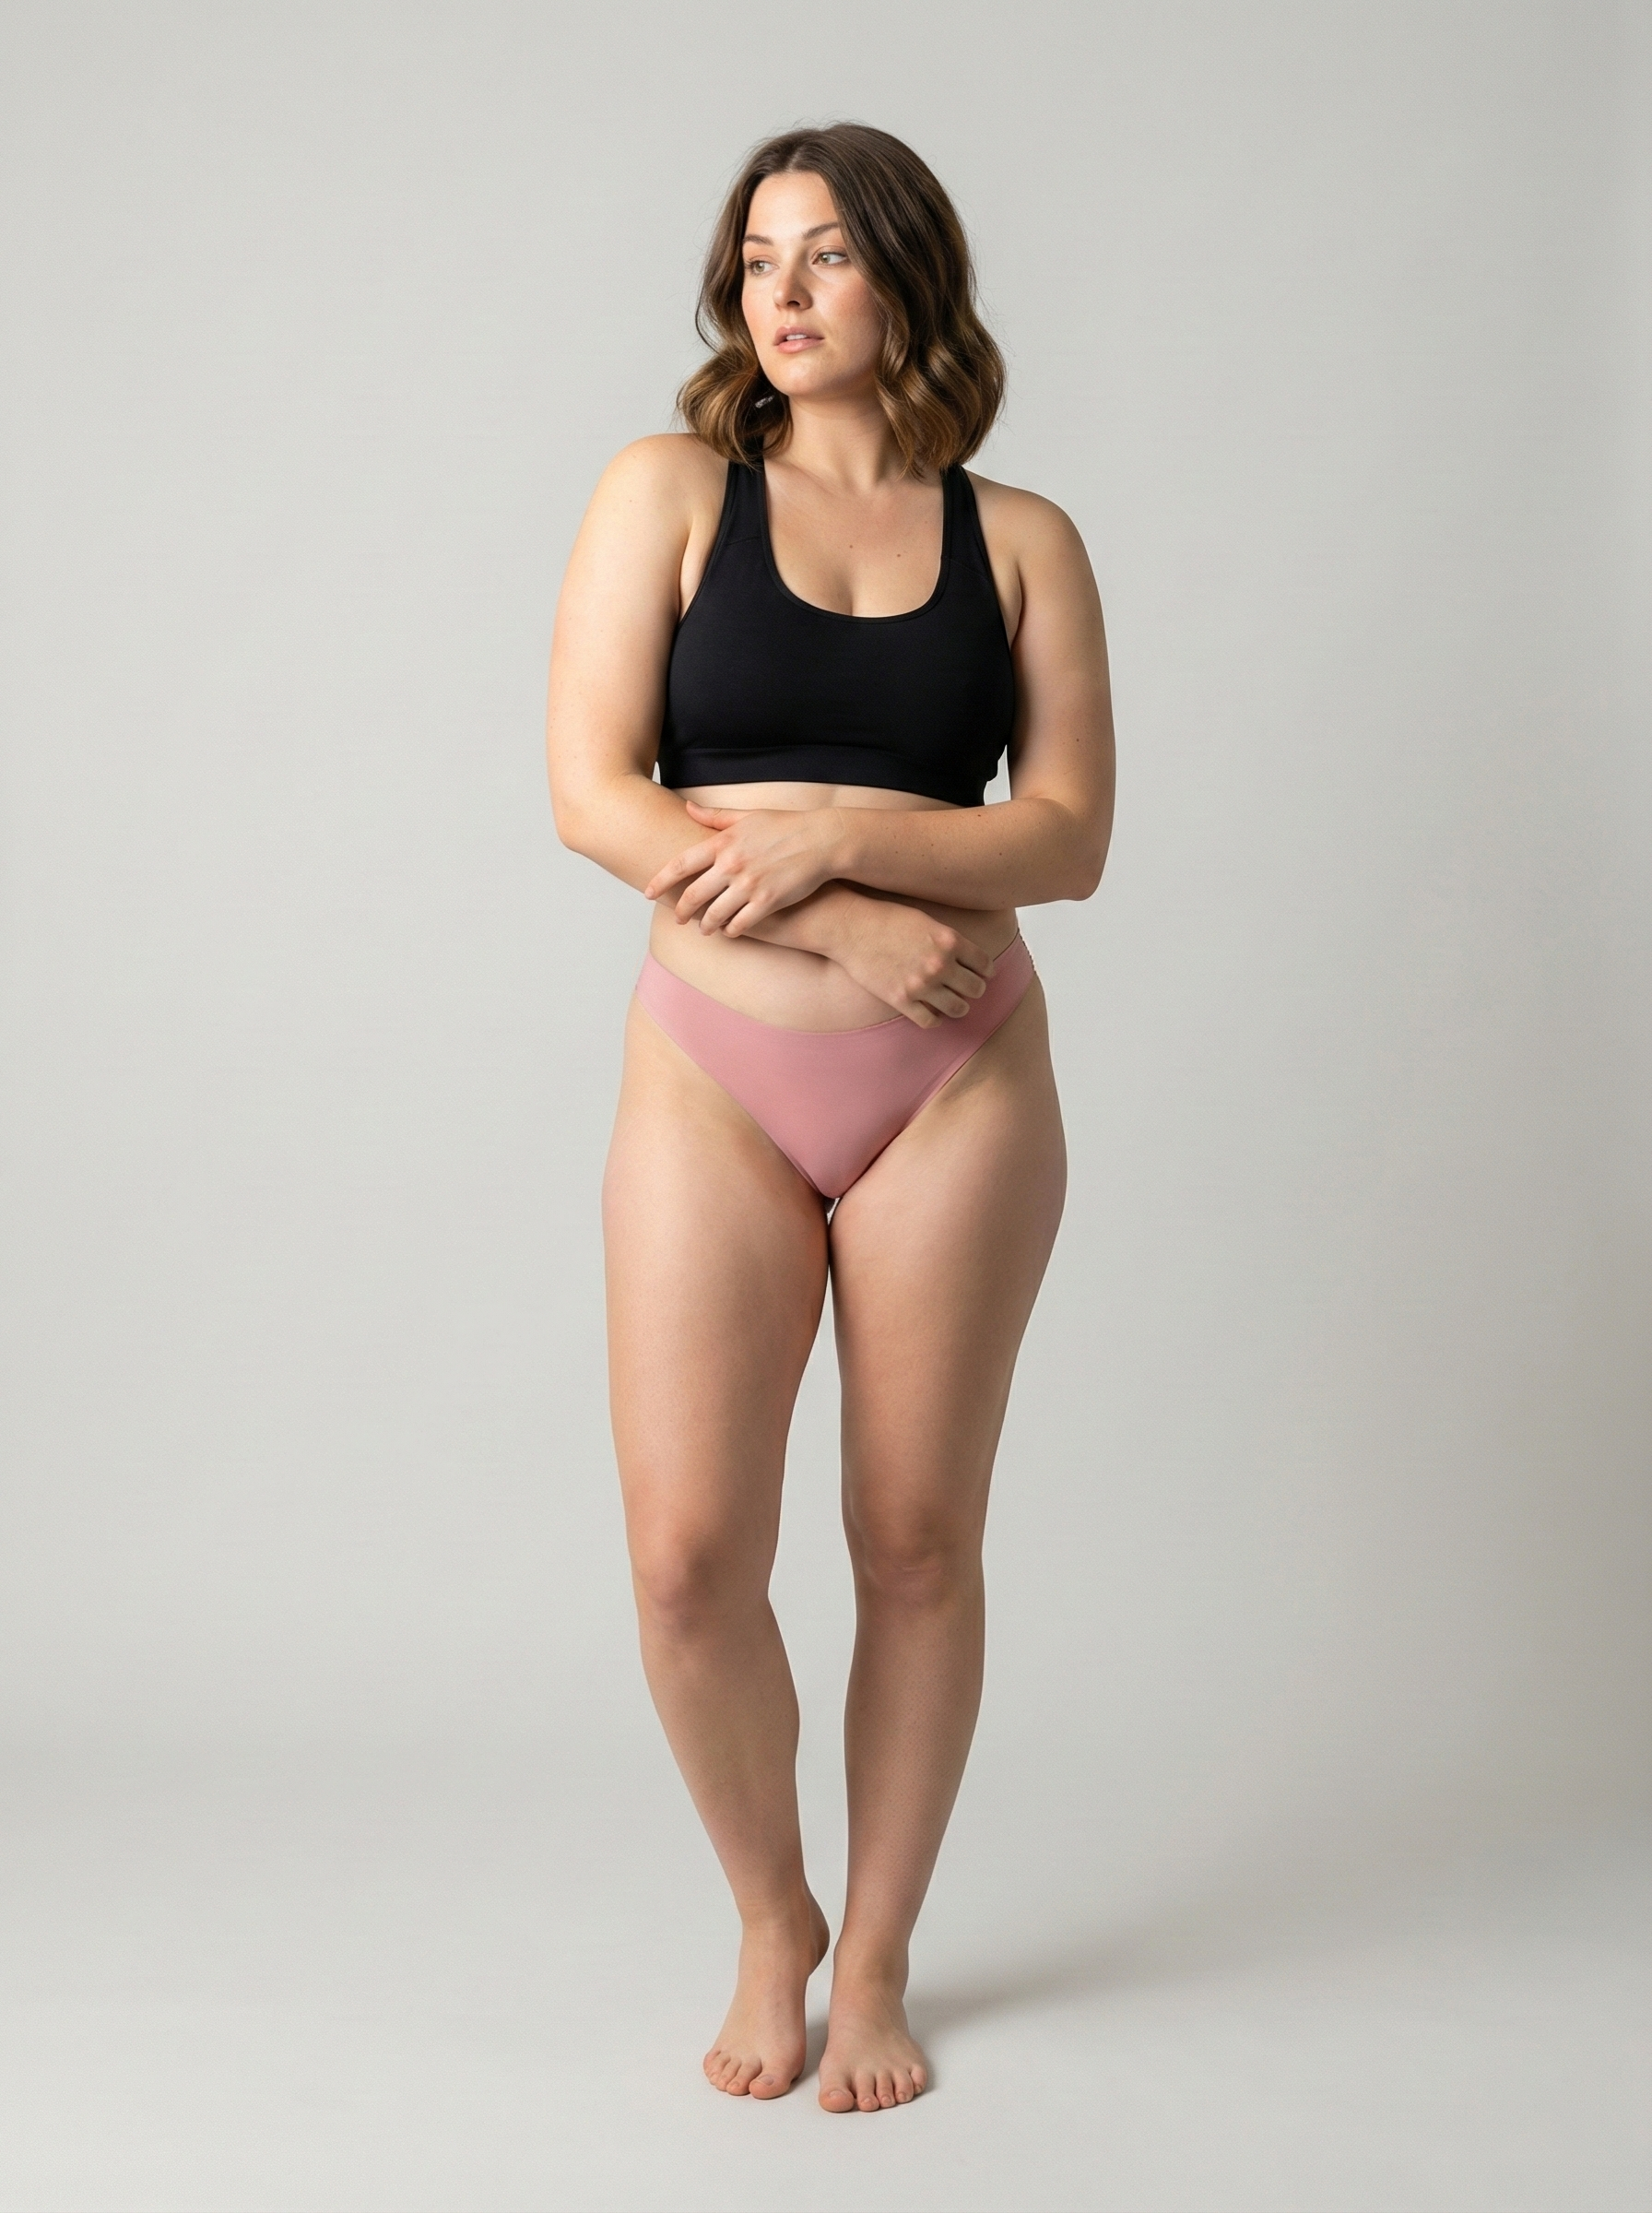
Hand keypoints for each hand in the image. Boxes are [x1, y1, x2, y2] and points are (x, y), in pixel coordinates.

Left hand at [642, 802, 843, 934]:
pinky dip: (731, 930)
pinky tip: (730, 931)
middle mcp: (731, 865)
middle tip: (678, 919)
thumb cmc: (786, 826)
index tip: (648, 893)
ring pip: (714, 914)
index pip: (680, 864)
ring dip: (706, 925)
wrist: (822, 840)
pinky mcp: (768, 901)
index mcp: (723, 843)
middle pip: (693, 895)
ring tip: (705, 930)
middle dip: (681, 911)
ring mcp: (749, 884)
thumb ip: (715, 817)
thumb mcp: (747, 816)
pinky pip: (740, 924)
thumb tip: (687, 807)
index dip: (660, 881)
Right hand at [828, 896, 996, 1028]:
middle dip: (974, 989)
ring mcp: (921, 984)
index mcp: (949, 940)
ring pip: (958, 1009)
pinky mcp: (901, 1000)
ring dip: (959, 1007)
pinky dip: (935, 1020)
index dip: (986, 971)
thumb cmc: (885, 918)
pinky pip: (930, 1021)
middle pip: (976, 988)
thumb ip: (948, 938)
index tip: (983, 974)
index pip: (984, 964)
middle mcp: (940, 964)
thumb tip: (964, 955)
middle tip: (969, 989)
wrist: (850, 927)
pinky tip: (933, 1015)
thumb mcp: (925, 919)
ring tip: (955, 1004)